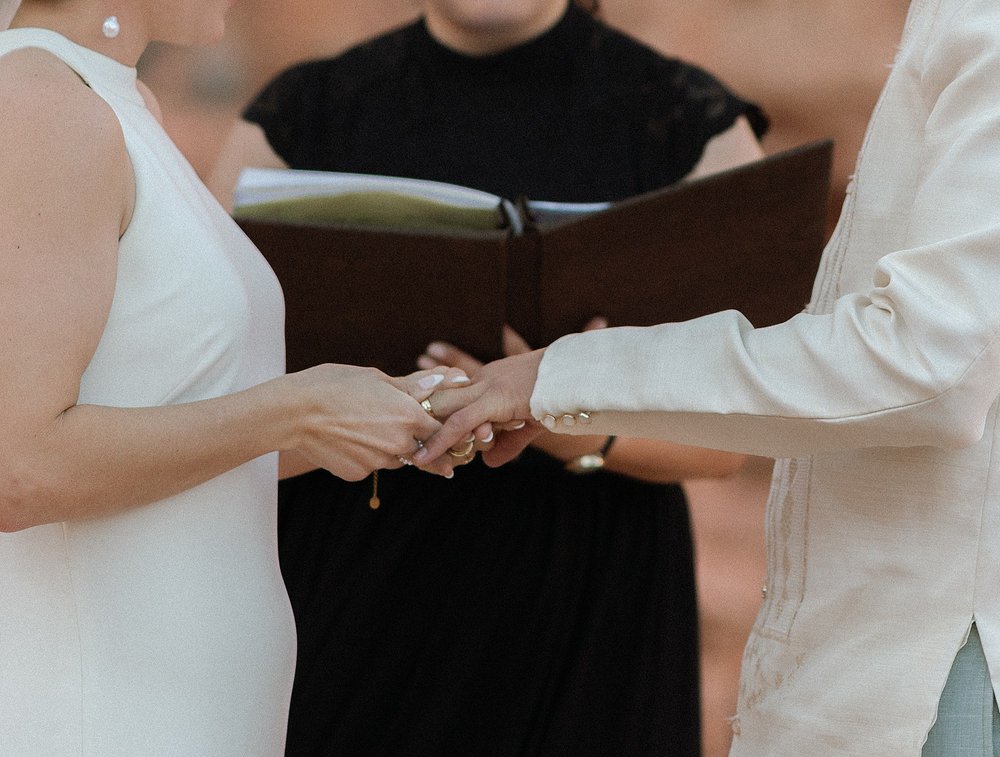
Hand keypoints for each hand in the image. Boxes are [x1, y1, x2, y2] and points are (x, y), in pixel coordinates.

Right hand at [281, 364, 468, 479]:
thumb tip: (449, 378)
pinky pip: (372, 465)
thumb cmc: (335, 385)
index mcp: (410, 417)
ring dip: (393, 448)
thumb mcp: (377, 378)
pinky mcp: (358, 474)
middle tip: (406, 430)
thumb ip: (414, 386)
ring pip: (397, 459)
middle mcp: (399, 445)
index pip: (443, 430)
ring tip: (369, 427)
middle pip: (423, 450)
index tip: (445, 430)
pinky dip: (367, 455)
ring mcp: (378, 463)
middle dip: (420, 442)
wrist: (293, 412)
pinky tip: (349, 438)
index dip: (444, 429)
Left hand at [419, 320, 608, 466]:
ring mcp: (487, 388)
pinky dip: (441, 442)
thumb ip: (508, 443)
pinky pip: (460, 424)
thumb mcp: (529, 423)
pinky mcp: (494, 401)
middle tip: (388, 430)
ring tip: (400, 450)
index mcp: (490, 378)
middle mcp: (483, 379)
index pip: (451, 389)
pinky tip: (425, 457)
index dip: (428, 402)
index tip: (405, 410)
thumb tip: (489, 463)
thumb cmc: (561, 395)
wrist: (581, 376)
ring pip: (443, 409)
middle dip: (413, 411)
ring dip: (421, 430)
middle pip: (438, 395)